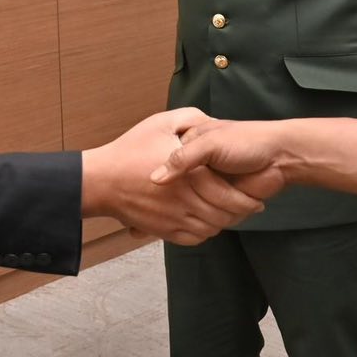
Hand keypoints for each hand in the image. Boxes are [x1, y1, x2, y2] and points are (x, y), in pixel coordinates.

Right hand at [82, 109, 267, 244]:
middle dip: (241, 214)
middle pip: (224, 216)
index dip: (247, 198)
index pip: (230, 195)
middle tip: (250, 207)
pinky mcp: (163, 231)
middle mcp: (185, 200)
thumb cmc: (129, 149)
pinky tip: (207, 222)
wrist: (100, 179)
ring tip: (231, 215)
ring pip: (210, 229)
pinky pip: (193, 238)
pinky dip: (204, 233)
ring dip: (224, 223)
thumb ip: (190, 118)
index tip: (256, 196)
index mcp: (191, 175)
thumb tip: (210, 121)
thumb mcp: (161, 122)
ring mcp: (173, 218)